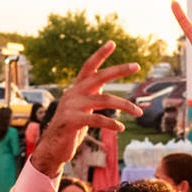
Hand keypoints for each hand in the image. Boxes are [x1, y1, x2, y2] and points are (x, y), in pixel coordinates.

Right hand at [33, 44, 141, 174]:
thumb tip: (105, 90)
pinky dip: (112, 123)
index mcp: (77, 89)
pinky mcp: (72, 120)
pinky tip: (121, 127)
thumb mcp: (81, 110)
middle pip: (99, 77)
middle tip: (136, 66)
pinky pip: (97, 119)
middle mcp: (74, 93)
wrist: (53, 148)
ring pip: (104, 100)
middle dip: (119, 70)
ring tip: (138, 112)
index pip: (89, 67)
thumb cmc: (70, 129)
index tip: (112, 42)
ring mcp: (72, 106)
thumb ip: (91, 98)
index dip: (100, 54)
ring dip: (125, 105)